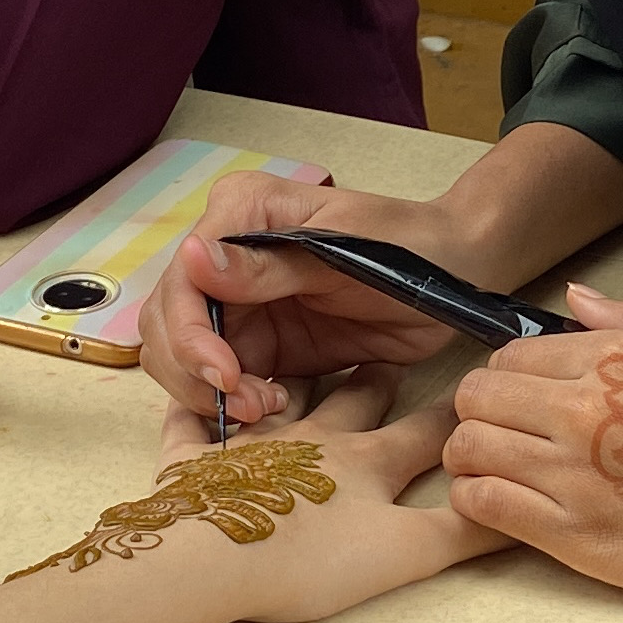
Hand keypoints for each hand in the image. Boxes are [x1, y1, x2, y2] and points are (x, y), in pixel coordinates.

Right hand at [144, 175, 482, 427]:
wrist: (456, 274)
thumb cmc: (411, 247)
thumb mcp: (345, 252)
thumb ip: (269, 265)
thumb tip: (192, 259)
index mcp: (241, 213)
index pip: (181, 279)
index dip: (190, 335)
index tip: (226, 376)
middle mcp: (226, 254)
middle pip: (167, 322)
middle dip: (195, 372)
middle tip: (250, 404)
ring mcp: (239, 302)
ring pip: (183, 357)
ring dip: (211, 393)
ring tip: (267, 408)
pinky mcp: (260, 343)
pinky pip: (222, 380)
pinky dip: (234, 403)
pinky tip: (273, 409)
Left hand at [144, 366, 510, 622]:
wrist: (213, 558)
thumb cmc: (311, 559)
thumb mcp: (405, 554)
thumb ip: (465, 531)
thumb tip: (524, 514)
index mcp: (366, 460)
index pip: (424, 431)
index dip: (455, 414)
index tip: (478, 391)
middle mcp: (312, 437)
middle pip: (353, 399)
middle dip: (376, 379)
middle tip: (388, 361)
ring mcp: (251, 445)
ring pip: (281, 397)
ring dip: (298, 379)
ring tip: (305, 368)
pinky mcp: (193, 462)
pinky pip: (192, 425)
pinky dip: (199, 409)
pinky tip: (200, 400)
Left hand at [442, 289, 622, 618]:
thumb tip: (574, 297)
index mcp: (621, 359)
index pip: (512, 355)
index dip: (513, 378)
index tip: (533, 402)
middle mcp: (586, 409)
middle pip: (474, 397)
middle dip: (482, 413)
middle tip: (513, 438)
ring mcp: (574, 476)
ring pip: (467, 449)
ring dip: (476, 460)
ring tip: (510, 474)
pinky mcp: (575, 538)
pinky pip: (482, 506)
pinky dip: (481, 503)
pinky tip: (515, 509)